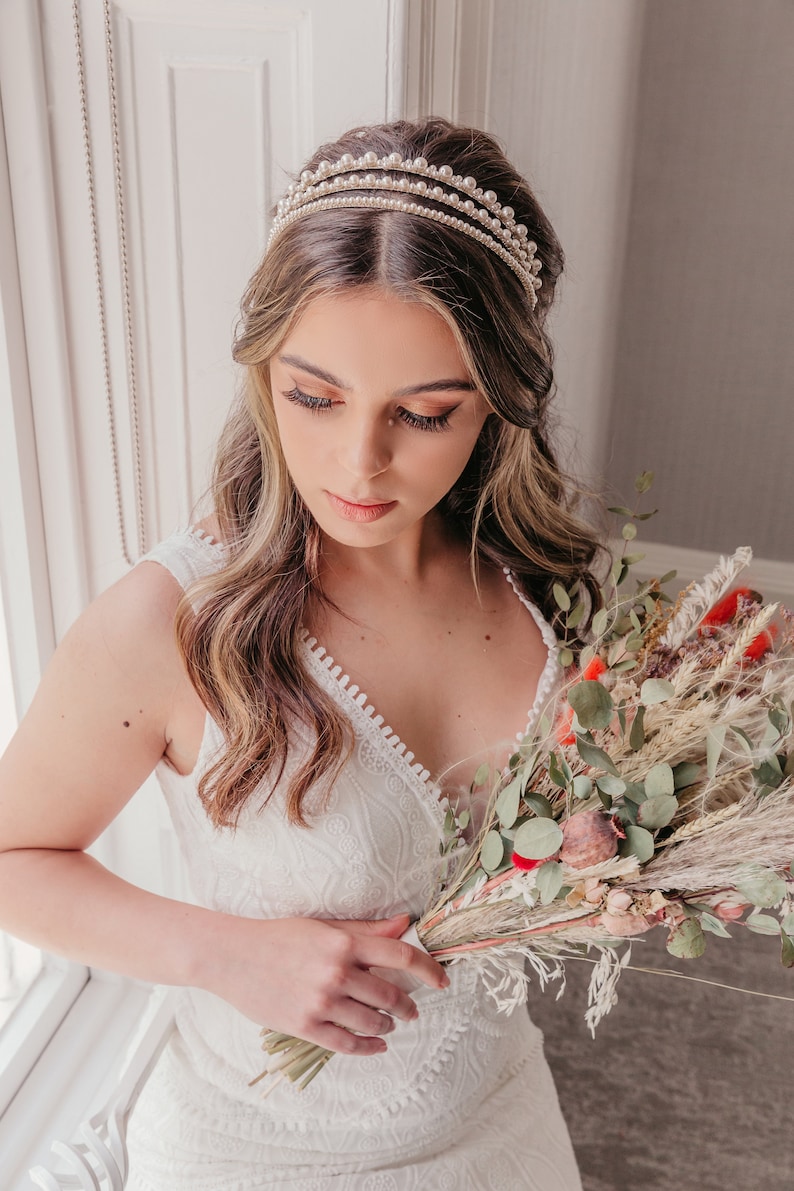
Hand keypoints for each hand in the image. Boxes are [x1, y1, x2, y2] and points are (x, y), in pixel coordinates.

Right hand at [202, 911, 448, 1056]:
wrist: (232, 956)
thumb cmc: (280, 936)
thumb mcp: (324, 926)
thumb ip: (366, 930)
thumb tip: (404, 923)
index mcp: (344, 943)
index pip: (400, 955)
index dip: (428, 969)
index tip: (442, 980)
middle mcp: (337, 973)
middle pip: (390, 994)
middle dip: (408, 1005)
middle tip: (413, 1010)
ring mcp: (321, 1002)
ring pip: (372, 1021)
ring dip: (388, 1025)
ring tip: (390, 1024)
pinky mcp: (306, 1026)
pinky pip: (348, 1043)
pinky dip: (368, 1046)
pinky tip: (376, 1045)